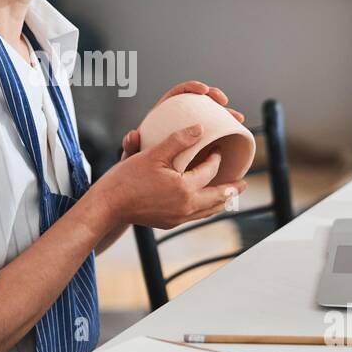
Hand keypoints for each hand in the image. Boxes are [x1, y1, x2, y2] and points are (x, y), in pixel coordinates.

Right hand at [98, 124, 246, 230]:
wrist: (109, 205)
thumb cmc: (128, 178)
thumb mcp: (154, 154)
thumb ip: (179, 140)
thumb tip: (201, 128)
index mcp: (185, 188)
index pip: (209, 170)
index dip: (215, 158)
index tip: (218, 150)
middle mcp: (186, 207)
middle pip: (218, 198)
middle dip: (232, 189)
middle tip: (243, 184)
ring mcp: (178, 218)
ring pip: (208, 211)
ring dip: (221, 202)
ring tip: (230, 196)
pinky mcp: (169, 223)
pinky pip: (195, 216)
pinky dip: (206, 209)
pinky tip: (204, 204)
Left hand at [113, 79, 244, 165]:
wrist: (145, 183)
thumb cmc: (136, 167)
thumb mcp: (133, 157)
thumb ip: (131, 146)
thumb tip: (132, 135)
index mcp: (162, 117)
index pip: (178, 94)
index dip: (191, 88)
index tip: (204, 90)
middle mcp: (177, 122)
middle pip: (198, 102)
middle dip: (215, 99)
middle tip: (225, 103)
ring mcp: (189, 133)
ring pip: (210, 118)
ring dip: (226, 115)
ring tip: (237, 120)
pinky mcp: (199, 145)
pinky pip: (215, 135)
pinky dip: (226, 133)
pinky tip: (236, 135)